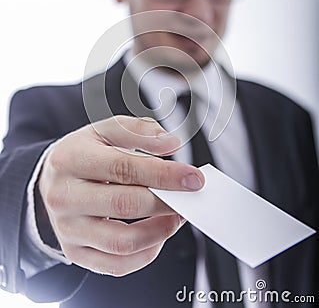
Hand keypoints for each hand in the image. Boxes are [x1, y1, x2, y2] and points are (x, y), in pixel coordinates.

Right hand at [39, 116, 203, 275]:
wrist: (51, 181)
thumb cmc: (84, 154)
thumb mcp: (105, 130)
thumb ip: (139, 131)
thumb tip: (171, 144)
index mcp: (71, 159)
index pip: (123, 168)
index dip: (163, 174)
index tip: (193, 178)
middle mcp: (65, 196)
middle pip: (125, 205)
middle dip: (166, 202)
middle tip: (190, 197)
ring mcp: (68, 229)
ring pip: (122, 241)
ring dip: (160, 230)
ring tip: (177, 216)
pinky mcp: (75, 252)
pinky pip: (116, 264)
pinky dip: (146, 253)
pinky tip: (158, 233)